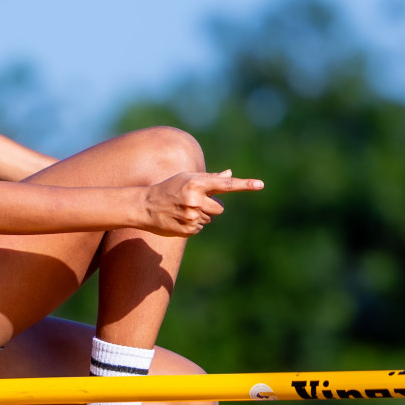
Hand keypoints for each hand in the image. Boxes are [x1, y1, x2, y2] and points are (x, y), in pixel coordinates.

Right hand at [139, 169, 263, 236]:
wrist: (144, 206)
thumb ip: (209, 178)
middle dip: (210, 205)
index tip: (260, 184)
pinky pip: (200, 228)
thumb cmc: (167, 189)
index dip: (244, 184)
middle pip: (220, 207)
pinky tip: (179, 218)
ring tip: (182, 210)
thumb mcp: (186, 179)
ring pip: (210, 218)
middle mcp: (196, 200)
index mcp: (196, 184)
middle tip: (192, 202)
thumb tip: (229, 174)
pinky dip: (193, 224)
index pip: (226, 184)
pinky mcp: (188, 229)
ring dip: (201, 215)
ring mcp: (192, 216)